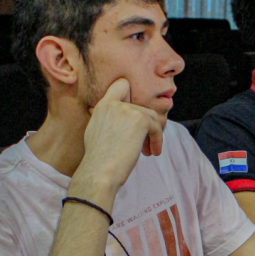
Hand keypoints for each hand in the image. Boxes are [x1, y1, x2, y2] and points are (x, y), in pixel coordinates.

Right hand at [76, 78, 162, 197]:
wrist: (100, 171)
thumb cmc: (99, 160)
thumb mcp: (96, 132)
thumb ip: (108, 120)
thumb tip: (123, 123)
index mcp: (103, 106)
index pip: (121, 85)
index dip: (131, 97)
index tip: (134, 116)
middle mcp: (114, 104)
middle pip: (141, 107)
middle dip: (145, 126)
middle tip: (144, 144)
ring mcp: (127, 110)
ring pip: (151, 118)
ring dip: (153, 135)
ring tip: (149, 151)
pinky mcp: (140, 120)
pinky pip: (157, 127)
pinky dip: (158, 140)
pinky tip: (154, 153)